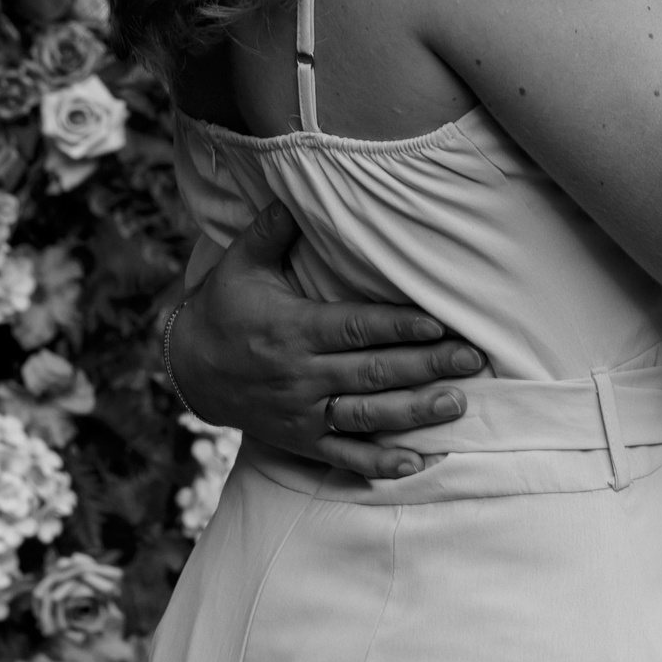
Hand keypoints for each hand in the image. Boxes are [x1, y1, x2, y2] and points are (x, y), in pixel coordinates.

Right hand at [169, 200, 483, 480]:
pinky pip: (344, 457)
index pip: (355, 328)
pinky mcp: (302, 441)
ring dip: (414, 413)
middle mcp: (301, 375)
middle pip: (371, 372)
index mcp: (294, 330)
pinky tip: (418, 465)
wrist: (190, 369)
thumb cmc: (226, 307)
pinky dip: (380, 465)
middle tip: (471, 359)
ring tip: (457, 404)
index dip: (398, 326)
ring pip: (366, 416)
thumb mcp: (241, 264)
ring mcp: (303, 413)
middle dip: (425, 366)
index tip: (439, 323)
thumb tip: (293, 195)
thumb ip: (272, 231)